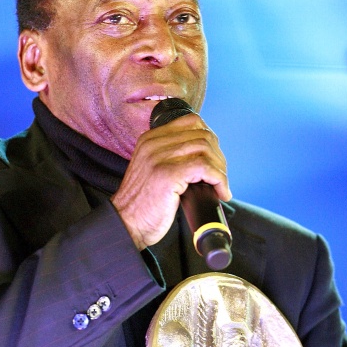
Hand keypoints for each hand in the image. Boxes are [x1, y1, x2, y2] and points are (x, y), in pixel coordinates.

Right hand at [111, 112, 230, 249]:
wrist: (125, 224)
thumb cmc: (142, 205)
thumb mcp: (152, 171)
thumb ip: (171, 158)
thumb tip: (206, 157)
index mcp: (150, 139)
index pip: (191, 122)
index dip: (210, 139)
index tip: (214, 159)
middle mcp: (154, 144)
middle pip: (202, 135)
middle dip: (218, 157)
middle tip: (219, 178)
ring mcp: (160, 157)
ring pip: (206, 149)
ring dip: (220, 169)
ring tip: (220, 187)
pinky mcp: (168, 174)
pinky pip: (204, 167)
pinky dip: (219, 180)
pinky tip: (220, 193)